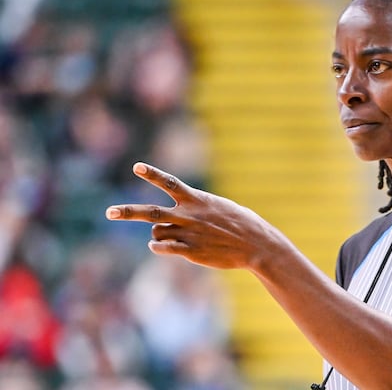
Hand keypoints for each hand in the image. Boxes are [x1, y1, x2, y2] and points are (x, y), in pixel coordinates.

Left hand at [105, 162, 284, 269]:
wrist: (256, 244)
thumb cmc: (242, 223)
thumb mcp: (221, 207)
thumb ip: (198, 207)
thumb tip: (179, 217)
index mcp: (197, 200)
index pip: (170, 183)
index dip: (152, 174)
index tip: (136, 167)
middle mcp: (189, 215)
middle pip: (151, 212)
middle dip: (128, 212)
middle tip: (109, 213)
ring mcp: (188, 234)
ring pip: (156, 232)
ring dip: (159, 233)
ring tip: (176, 234)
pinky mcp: (191, 251)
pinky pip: (163, 248)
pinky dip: (158, 246)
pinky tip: (159, 246)